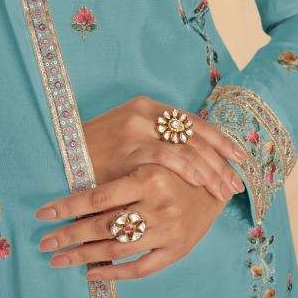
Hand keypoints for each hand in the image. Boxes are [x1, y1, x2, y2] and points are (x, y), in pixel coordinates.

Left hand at [34, 162, 232, 282]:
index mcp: (149, 177)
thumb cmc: (176, 168)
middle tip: (43, 242)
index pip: (98, 196)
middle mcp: (159, 206)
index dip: (67, 206)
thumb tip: (71, 190)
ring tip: (57, 259)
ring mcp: (168, 231)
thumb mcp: (150, 159)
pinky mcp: (177, 250)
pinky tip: (90, 274)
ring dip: (82, 256)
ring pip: (116, 249)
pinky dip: (113, 273)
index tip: (42, 213)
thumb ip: (119, 172)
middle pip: (103, 226)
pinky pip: (140, 268)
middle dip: (68, 236)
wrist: (219, 183)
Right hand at [82, 94, 244, 204]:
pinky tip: (201, 183)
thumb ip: (154, 142)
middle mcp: (144, 113)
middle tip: (236, 183)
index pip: (194, 122)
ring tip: (224, 191)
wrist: (57, 154)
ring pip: (187, 148)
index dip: (220, 141)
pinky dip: (188, 171)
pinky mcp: (129, 148)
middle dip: (221, 161)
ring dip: (210, 171)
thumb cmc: (94, 154)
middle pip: (196, 135)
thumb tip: (193, 160)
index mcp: (147, 106)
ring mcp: (137, 129)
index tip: (240, 158)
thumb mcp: (126, 139)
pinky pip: (167, 158)